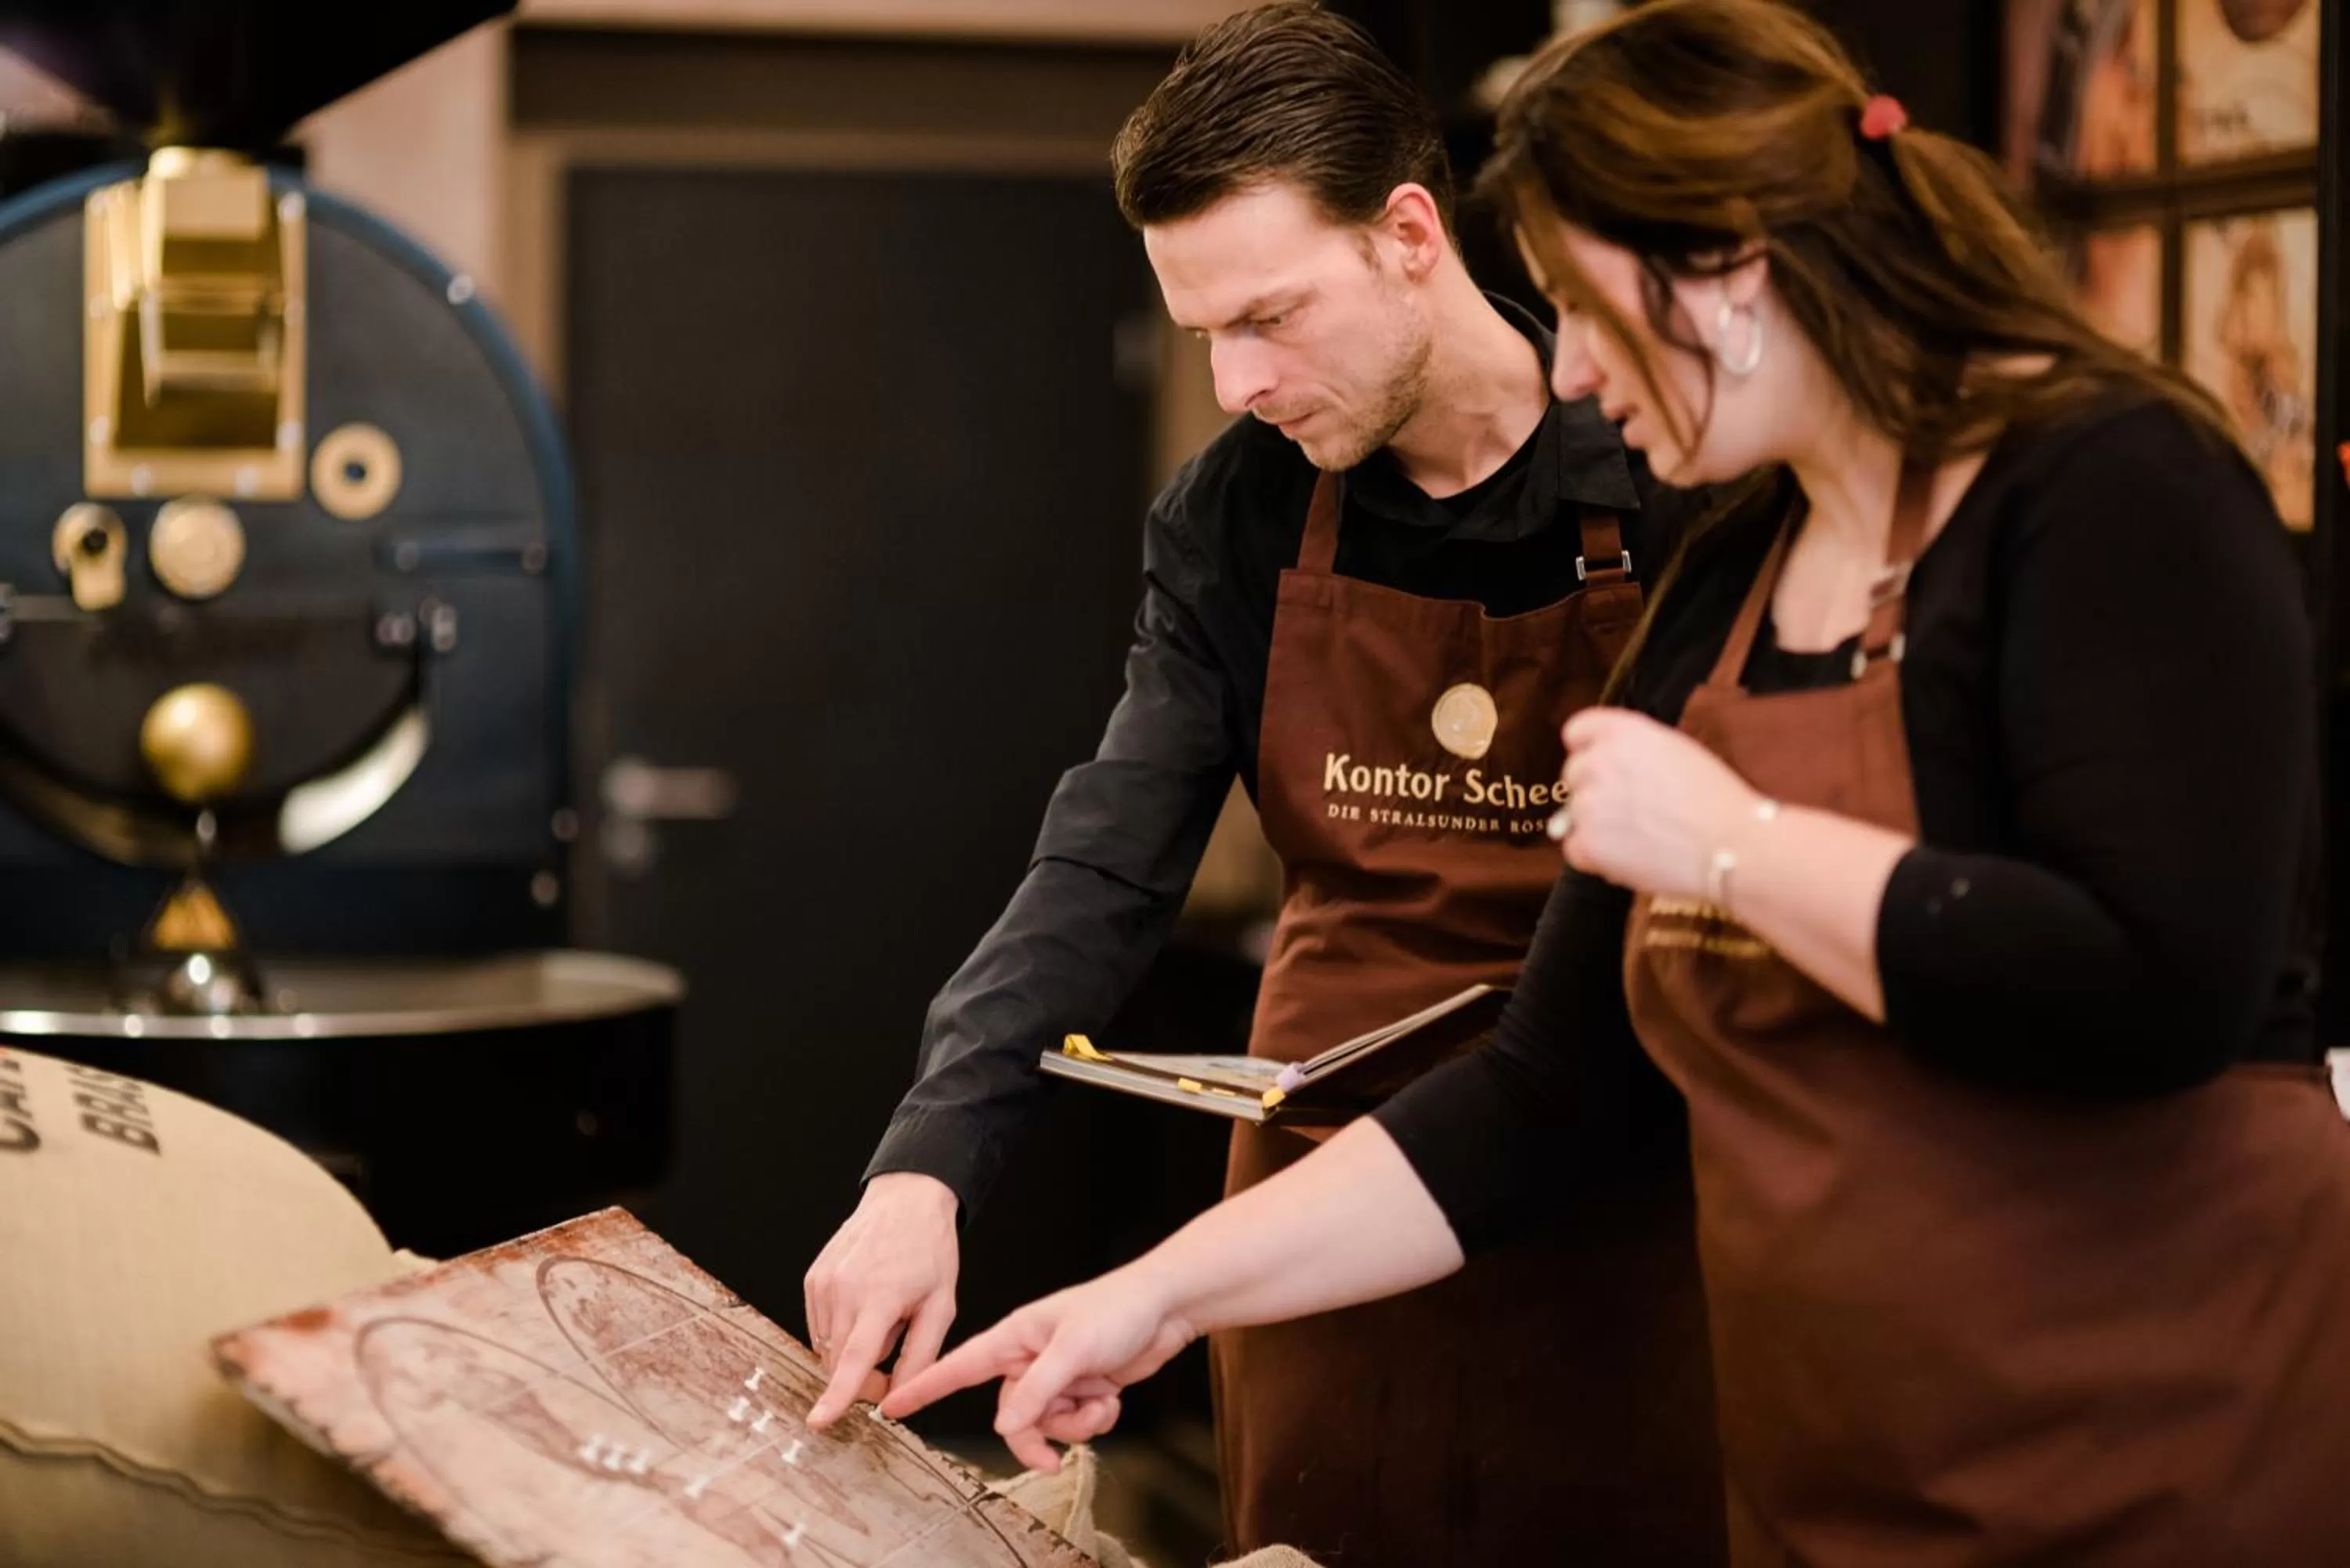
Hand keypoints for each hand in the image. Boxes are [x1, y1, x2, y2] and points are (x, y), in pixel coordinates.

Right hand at [804, 1171, 960, 1428]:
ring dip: (853, 1352)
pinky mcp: (812, 1280)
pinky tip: (865, 1309)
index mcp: (879, 1297)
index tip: (819, 1421)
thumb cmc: (929, 1250)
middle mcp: (843, 1289)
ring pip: (828, 1348)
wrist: (905, 1200)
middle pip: (839, 1361)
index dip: (838, 1394)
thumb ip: (921, 1356)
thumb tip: (897, 1400)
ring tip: (884, 1319)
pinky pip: (820, 1328)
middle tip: (894, 1366)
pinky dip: (841, 1333)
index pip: (854, 1357)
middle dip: (863, 1378)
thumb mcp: (942, 1306)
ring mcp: (822, 1283)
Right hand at [879, 1265, 1197, 1471]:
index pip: (959, 1367)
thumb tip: (1003, 1425)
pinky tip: (1111, 1397)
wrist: (1165, 1307)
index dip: (925, 1387)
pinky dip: (1094, 1418)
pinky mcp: (1081, 1387)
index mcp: (1014, 1338)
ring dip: (1075, 1425)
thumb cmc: (1116, 1309)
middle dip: (1037, 1436)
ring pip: (1046, 1424)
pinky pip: (1074, 1423)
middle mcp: (1029, 1358)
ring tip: (1100, 1401)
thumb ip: (1035, 1390)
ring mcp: (1055, 1375)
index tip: (892, 1405)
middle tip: (1053, 1457)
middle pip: (1011, 1417)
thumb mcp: (1073, 1350)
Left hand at [1557, 707, 1763, 898]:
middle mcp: (1598, 761)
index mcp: (1622, 732)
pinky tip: (1629, 856)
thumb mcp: (1676, 749)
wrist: (1732, 843)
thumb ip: (1634, 750)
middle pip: (1573, 774)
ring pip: (1573, 814)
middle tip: (1632, 809)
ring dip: (1598, 826)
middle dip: (1595, 790)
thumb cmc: (1716, 798)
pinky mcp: (1589, 843)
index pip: (1577, 731)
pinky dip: (1595, 857)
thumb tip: (1609, 764)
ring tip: (1641, 835)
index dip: (1587, 749)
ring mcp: (1588, 803)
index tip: (1600, 765)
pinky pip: (1574, 849)